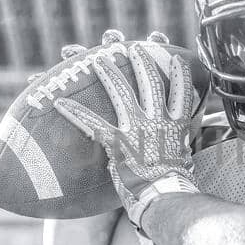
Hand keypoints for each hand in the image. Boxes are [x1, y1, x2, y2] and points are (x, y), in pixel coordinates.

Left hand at [54, 31, 200, 228]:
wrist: (165, 195)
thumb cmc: (175, 184)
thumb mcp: (185, 160)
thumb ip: (182, 147)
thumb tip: (184, 151)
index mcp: (176, 125)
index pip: (181, 94)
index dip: (180, 75)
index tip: (176, 59)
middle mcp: (157, 121)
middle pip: (150, 84)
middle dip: (142, 63)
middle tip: (132, 49)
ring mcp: (137, 128)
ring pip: (121, 93)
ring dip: (108, 74)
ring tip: (97, 59)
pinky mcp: (118, 141)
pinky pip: (93, 122)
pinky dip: (75, 112)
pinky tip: (60, 102)